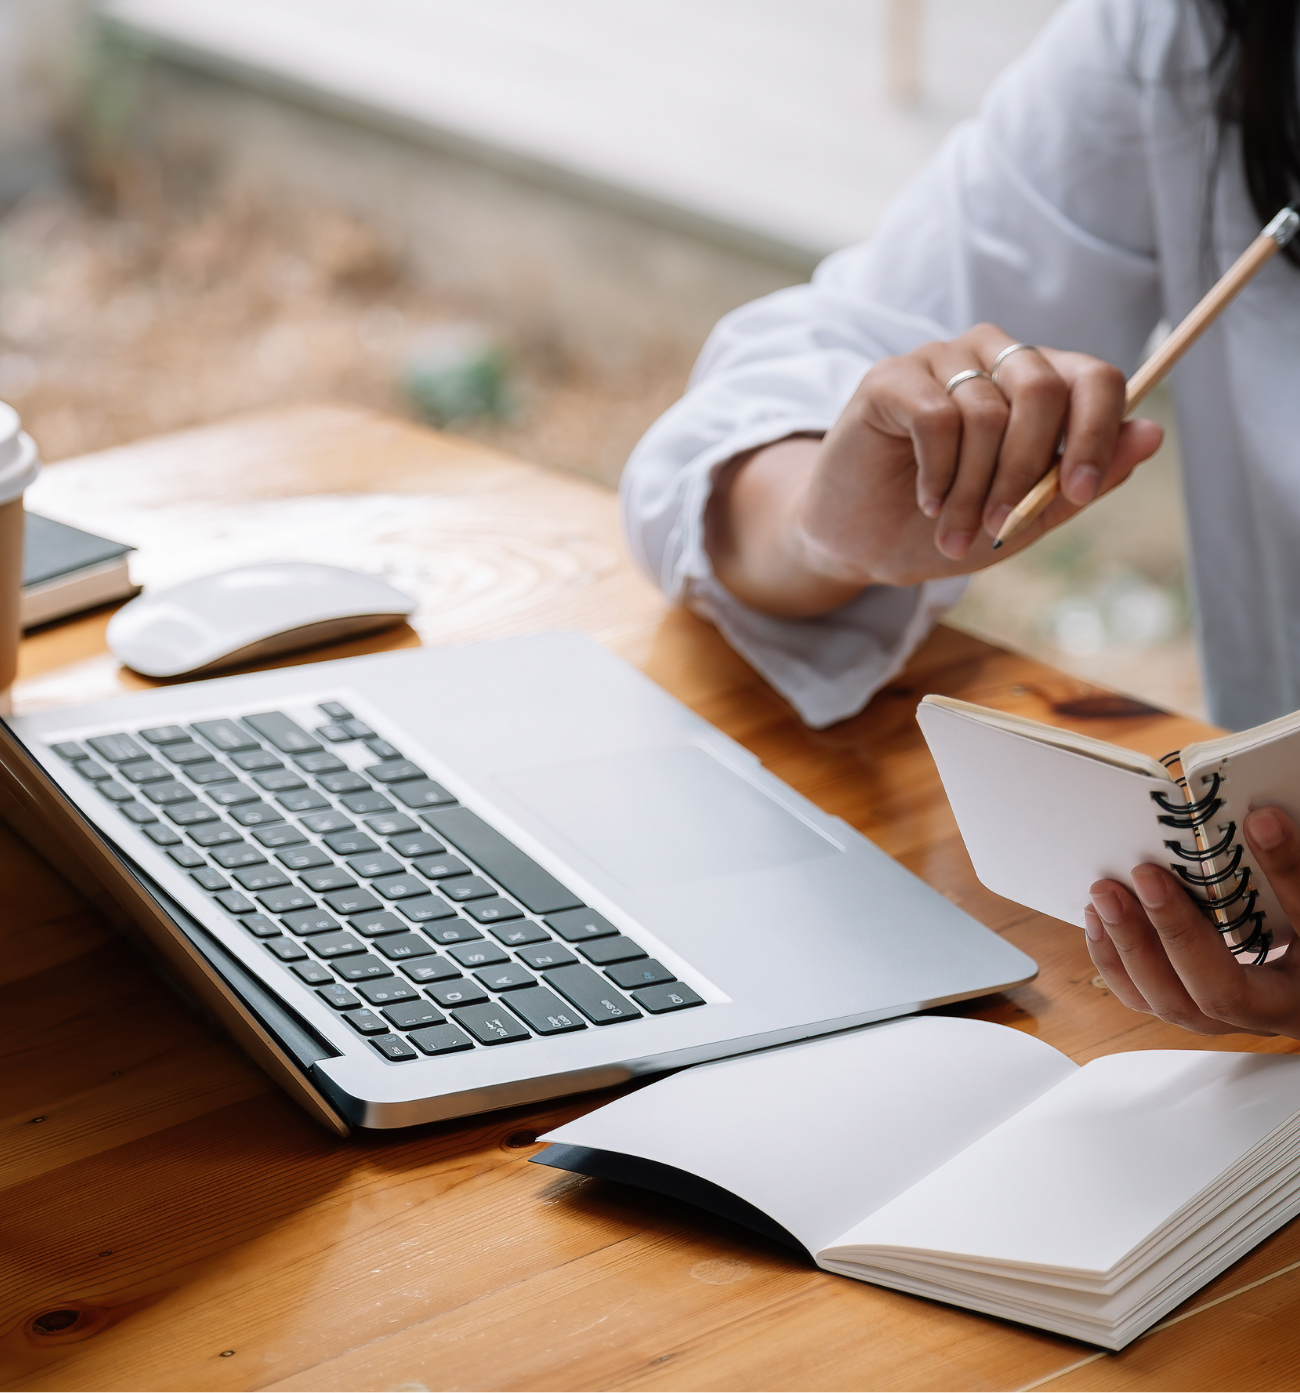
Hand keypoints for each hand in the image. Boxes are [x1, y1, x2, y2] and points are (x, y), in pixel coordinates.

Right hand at [706, 323, 1163, 615]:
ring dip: (973, 489)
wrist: (861, 545)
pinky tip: (925, 500)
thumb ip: (1084, 480)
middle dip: (1026, 472)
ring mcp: (939, 360)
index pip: (1095, 377)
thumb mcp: (1026, 518)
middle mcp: (993, 357)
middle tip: (999, 525)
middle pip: (1041, 389)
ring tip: (952, 528)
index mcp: (1037, 384)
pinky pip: (937, 418)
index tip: (1079, 493)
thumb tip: (1152, 433)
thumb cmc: (943, 527)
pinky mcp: (890, 377)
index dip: (1097, 433)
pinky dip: (937, 473)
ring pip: (987, 413)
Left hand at [1085, 807, 1299, 1037]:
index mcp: (1289, 1005)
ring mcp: (1222, 1014)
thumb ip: (1292, 875)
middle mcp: (1255, 1019)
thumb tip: (1260, 822)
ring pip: (1162, 1002)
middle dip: (1148, 939)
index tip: (1154, 874)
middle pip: (1191, 1001)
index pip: (1229, 986)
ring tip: (1103, 899)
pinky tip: (1101, 920)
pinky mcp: (1195, 998)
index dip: (1185, 933)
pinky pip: (1147, 994)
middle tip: (1125, 882)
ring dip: (1124, 949)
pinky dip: (1117, 959)